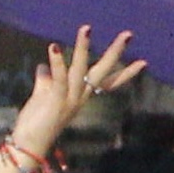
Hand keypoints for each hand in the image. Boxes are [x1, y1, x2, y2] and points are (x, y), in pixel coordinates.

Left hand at [10, 28, 143, 161]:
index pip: (108, 81)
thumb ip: (46, 81)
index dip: (126, 72)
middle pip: (103, 71)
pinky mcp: (57, 101)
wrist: (29, 144)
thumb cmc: (36, 122)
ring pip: (81, 69)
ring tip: (86, 28)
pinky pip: (60, 78)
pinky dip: (58, 62)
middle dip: (116, 52)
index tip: (144, 62)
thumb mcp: (43, 97)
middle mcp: (80, 97)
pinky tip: (55, 46)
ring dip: (83, 48)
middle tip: (128, 34)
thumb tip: (43, 66)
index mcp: (81, 95)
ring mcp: (71, 99)